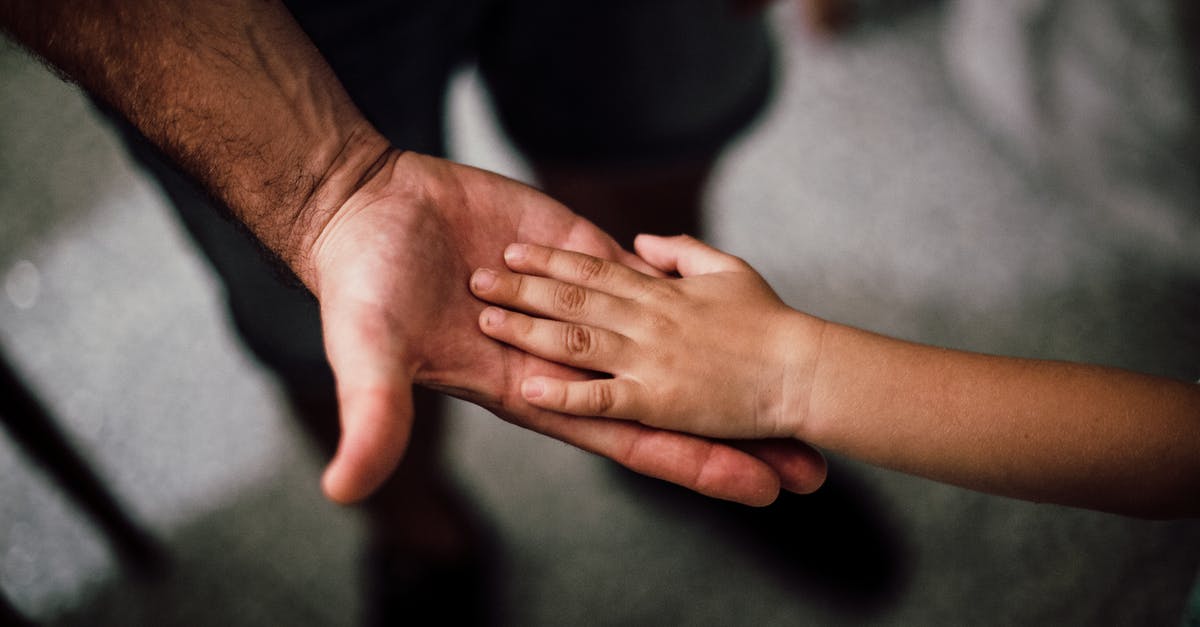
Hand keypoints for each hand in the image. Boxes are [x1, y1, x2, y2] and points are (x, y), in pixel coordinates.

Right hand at [307, 153, 826, 504]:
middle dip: (733, 436)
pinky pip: (645, 276)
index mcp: (534, 392)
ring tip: (793, 384)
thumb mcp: (369, 356)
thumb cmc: (362, 290)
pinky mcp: (578, 251)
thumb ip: (372, 419)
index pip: (631, 439)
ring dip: (727, 365)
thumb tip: (345, 491)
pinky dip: (689, 288)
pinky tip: (740, 304)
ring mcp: (579, 304)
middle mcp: (568, 358)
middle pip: (669, 403)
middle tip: (808, 466)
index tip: (758, 489)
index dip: (694, 465)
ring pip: (670, 340)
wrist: (365, 210)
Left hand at [469, 234, 826, 440]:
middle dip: (521, 287)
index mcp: (662, 292)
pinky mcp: (658, 402)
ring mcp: (649, 361)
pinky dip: (564, 393)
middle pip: (572, 299)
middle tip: (476, 278)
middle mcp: (647, 321)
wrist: (804, 370)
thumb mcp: (728, 269)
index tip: (514, 249)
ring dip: (527, 329)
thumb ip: (682, 252)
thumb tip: (641, 242)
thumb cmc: (773, 322)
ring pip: (576, 340)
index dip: (550, 259)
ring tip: (486, 320)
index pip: (593, 269)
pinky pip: (602, 398)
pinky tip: (528, 388)